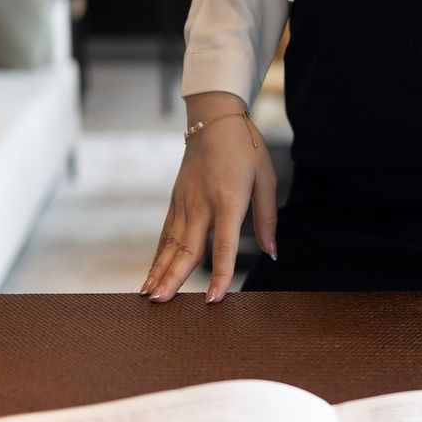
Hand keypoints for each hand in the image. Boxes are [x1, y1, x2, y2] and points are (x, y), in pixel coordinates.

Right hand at [141, 91, 277, 302]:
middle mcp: (201, 204)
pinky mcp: (175, 200)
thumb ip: (267, 219)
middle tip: (160, 303)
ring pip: (170, 244)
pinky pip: (166, 234)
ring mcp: (184, 202)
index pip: (224, 246)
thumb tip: (273, 253)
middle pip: (186, 248)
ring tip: (148, 296)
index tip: (213, 299)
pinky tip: (151, 274)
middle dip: (173, 278)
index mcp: (228, 200)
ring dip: (158, 271)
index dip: (219, 274)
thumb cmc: (246, 148)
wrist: (214, 118)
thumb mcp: (266, 179)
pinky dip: (158, 256)